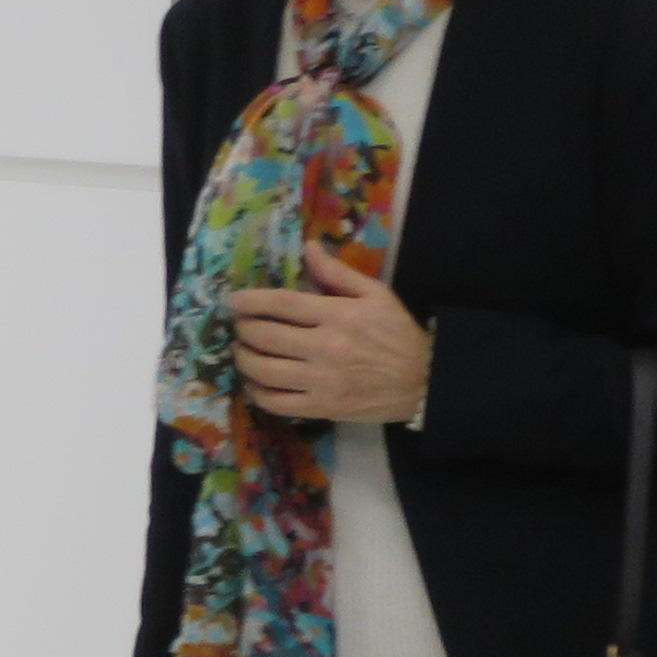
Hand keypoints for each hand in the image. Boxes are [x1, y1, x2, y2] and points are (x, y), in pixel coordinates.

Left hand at [227, 246, 430, 423]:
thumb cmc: (398, 334)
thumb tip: (308, 248)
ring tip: (242, 350)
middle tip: (239, 326)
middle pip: (265, 337)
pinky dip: (256, 392)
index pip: (282, 304)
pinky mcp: (321, 408)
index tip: (233, 301)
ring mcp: (321, 381)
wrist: (424, 382)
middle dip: (242, 329)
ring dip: (243, 359)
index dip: (250, 301)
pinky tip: (255, 382)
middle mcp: (326, 348)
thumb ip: (338, 273)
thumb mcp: (376, 295)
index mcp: (339, 316)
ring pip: (263, 371)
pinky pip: (275, 402)